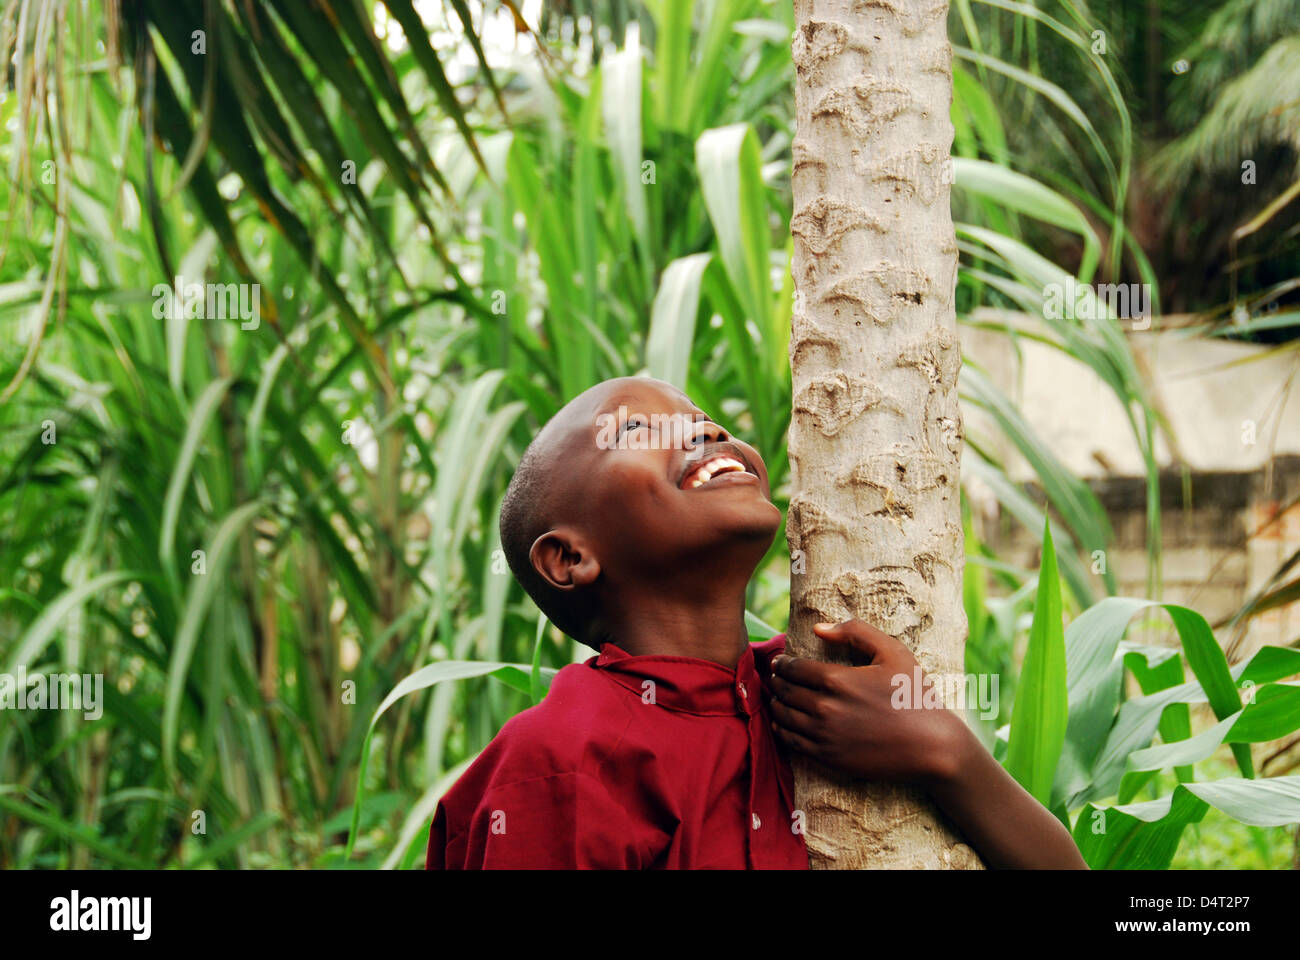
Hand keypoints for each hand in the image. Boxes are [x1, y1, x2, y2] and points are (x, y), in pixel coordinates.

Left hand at [768, 619, 968, 785]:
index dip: (782, 663)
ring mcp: (824, 735)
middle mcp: (824, 708)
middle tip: (774, 678)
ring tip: (775, 698)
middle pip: (784, 691)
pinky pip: (792, 743)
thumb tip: (819, 629)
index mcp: (836, 680)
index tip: (779, 662)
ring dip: (775, 705)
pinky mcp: (828, 758)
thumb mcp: (892, 652)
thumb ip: (855, 632)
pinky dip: (782, 730)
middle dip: (776, 682)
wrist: (931, 746)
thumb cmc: (913, 695)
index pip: (793, 668)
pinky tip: (782, 724)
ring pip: (784, 717)